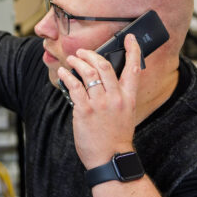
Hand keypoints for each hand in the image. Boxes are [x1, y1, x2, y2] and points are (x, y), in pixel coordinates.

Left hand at [57, 34, 141, 169]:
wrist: (110, 159)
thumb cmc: (115, 138)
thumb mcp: (124, 114)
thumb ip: (117, 97)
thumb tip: (102, 82)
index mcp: (128, 98)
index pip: (134, 69)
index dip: (133, 50)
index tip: (130, 38)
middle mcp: (115, 98)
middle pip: (105, 65)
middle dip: (91, 54)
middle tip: (82, 52)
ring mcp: (100, 103)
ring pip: (88, 72)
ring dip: (77, 62)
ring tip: (71, 59)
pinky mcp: (85, 110)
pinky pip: (74, 87)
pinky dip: (67, 76)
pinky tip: (63, 73)